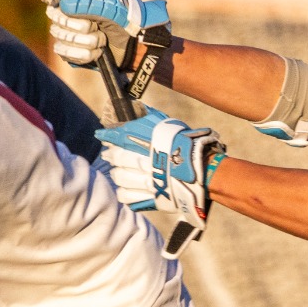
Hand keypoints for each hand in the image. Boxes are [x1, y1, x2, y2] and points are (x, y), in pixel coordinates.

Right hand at [37, 0, 166, 67]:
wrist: (138, 47)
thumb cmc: (128, 20)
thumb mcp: (111, 6)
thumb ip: (87, 2)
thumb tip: (63, 4)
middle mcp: (72, 11)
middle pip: (53, 15)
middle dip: (75, 24)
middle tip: (94, 27)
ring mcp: (70, 31)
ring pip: (59, 36)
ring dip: (83, 41)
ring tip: (102, 41)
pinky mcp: (72, 50)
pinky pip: (64, 52)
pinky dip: (82, 54)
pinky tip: (97, 52)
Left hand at [96, 106, 222, 239]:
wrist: (206, 170)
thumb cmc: (189, 145)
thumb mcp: (170, 126)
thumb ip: (151, 118)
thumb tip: (137, 108)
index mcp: (149, 143)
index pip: (120, 137)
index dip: (108, 136)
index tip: (100, 135)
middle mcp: (146, 162)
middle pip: (119, 159)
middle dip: (111, 156)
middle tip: (107, 155)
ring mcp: (149, 182)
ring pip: (121, 178)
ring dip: (117, 174)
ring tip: (117, 172)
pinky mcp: (154, 197)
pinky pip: (129, 198)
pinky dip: (124, 193)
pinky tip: (124, 189)